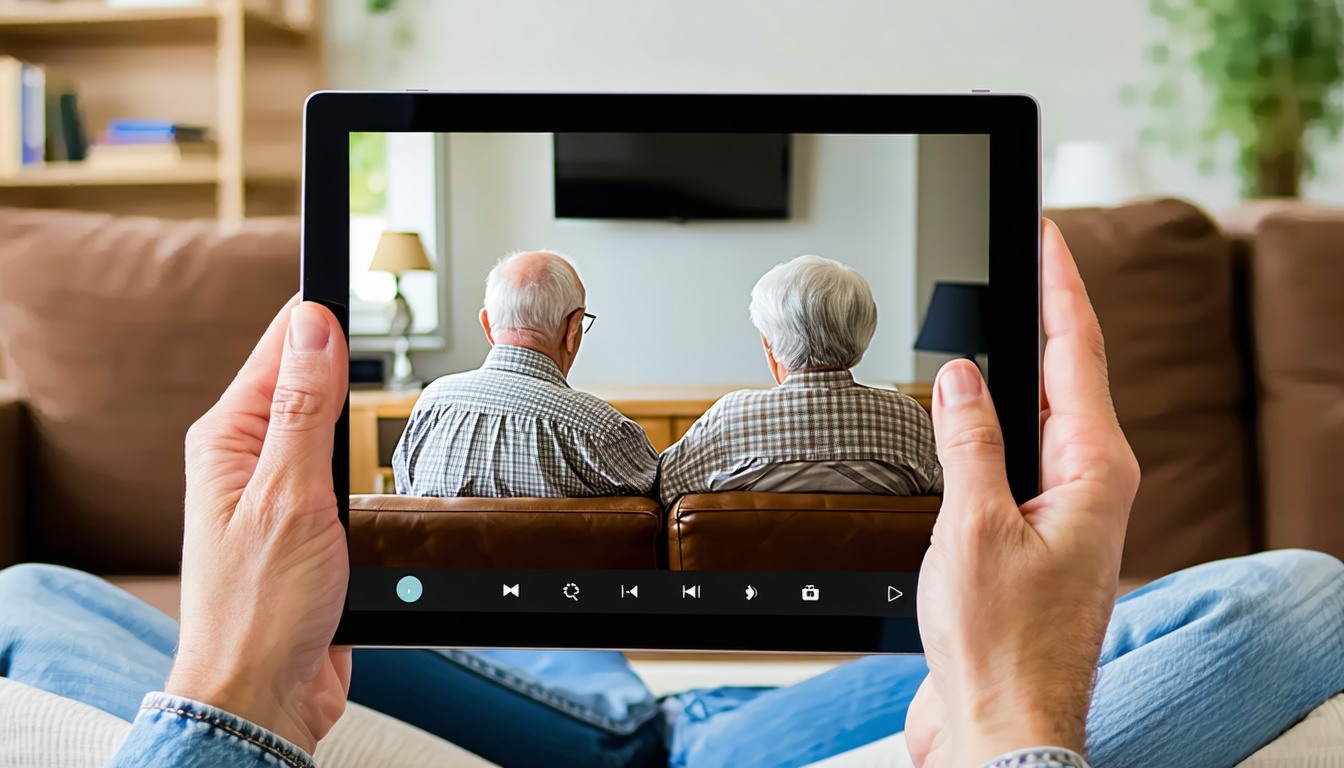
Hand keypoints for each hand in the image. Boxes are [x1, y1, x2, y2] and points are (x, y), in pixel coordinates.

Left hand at [166, 299, 350, 754]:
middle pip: (307, 379)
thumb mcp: (290, 496)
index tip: (365, 290)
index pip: (280, 346)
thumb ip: (302, 407)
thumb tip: (314, 325)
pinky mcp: (305, 523)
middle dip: (351, 366)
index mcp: (229, 438)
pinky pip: (339, 471)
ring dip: (361, 418)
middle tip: (392, 352)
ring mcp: (276, 490)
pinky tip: (384, 464)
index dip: (325, 318)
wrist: (266, 691)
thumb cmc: (260, 610)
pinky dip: (366, 463)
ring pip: (329, 425)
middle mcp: (247, 458)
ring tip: (394, 398)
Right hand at [906, 221, 1139, 766]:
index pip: (1079, 353)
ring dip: (1019, 371)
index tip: (1047, 236)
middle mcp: (1090, 488)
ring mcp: (1064, 515)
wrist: (1001, 724)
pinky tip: (970, 418)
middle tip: (1020, 261)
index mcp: (1094, 472)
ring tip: (996, 321)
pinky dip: (993, 427)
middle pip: (1070, 378)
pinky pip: (1016, 461)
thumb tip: (962, 376)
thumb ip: (970, 440)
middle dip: (1045, 316)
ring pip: (1043, 420)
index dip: (1061, 287)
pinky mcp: (1034, 542)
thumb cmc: (1000, 645)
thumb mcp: (974, 525)